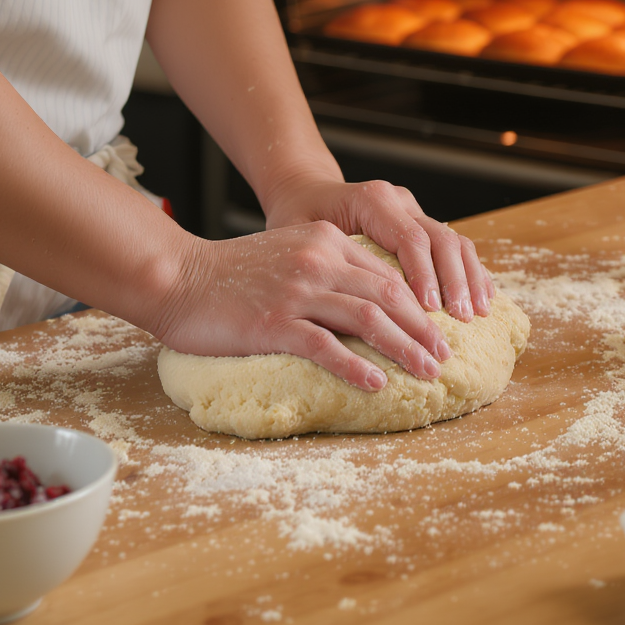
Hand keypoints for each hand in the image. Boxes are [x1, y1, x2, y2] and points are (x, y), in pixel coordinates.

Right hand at [151, 222, 453, 390]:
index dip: (418, 304)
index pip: (386, 274)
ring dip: (404, 349)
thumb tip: (368, 302)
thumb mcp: (287, 251)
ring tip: (427, 373)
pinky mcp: (276, 322)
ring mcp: (297, 290)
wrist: (178, 277)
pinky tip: (376, 384)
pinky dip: (356, 367)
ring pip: (368, 320)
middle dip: (423, 329)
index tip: (436, 328)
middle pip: (388, 296)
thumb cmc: (230, 272)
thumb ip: (326, 265)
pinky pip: (327, 347)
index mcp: (325, 239)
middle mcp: (318, 259)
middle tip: (445, 356)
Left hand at [262, 178, 494, 322]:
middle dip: (454, 282)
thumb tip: (340, 304)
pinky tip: (483, 301)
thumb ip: (319, 259)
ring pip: (455, 242)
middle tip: (461, 319)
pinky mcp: (422, 226)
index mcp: (372, 199)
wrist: (306, 194)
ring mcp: (414, 212)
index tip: (429, 311)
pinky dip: (472, 273)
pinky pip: (456, 248)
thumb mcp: (296, 233)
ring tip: (478, 314)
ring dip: (469, 279)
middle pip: (440, 239)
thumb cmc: (297, 217)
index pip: (410, 238)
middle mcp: (399, 202)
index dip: (424, 276)